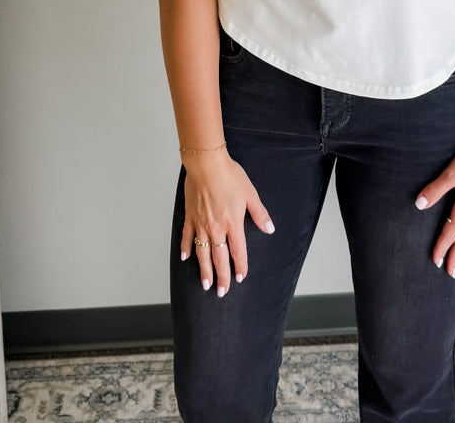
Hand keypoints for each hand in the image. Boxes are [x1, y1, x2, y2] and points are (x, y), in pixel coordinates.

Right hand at [181, 149, 274, 295]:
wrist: (207, 164)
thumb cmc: (230, 176)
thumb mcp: (250, 193)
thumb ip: (259, 213)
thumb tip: (269, 229)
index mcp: (233, 223)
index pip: (238, 251)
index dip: (240, 266)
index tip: (241, 278)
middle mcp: (216, 227)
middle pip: (219, 258)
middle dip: (221, 277)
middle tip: (221, 291)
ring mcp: (201, 223)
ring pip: (202, 252)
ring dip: (204, 270)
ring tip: (205, 284)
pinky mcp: (190, 217)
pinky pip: (187, 237)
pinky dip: (186, 248)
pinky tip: (185, 258)